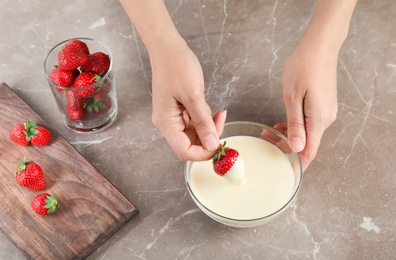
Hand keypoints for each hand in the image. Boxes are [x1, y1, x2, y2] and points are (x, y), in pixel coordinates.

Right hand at [150, 38, 225, 160]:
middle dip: (208, 138)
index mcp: (166, 123)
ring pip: (194, 134)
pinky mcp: (178, 110)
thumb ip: (203, 123)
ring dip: (208, 127)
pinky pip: (193, 122)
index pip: (185, 151)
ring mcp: (172, 117)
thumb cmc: (177, 67)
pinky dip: (204, 119)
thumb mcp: (194, 96)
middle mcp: (167, 124)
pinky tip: (208, 107)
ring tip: (216, 112)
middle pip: (190, 144)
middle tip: (221, 122)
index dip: (204, 152)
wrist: (167, 47)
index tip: (220, 144)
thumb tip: (212, 144)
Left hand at [274, 38, 337, 171]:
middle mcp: (326, 118)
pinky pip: (308, 122)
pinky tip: (280, 124)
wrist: (320, 46)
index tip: (285, 172)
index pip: (310, 150)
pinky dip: (294, 126)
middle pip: (307, 143)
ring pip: (307, 133)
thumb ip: (295, 124)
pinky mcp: (322, 104)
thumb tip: (296, 147)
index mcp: (319, 119)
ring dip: (289, 137)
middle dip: (287, 148)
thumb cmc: (304, 67)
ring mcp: (325, 111)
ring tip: (268, 134)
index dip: (298, 164)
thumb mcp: (293, 96)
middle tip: (266, 144)